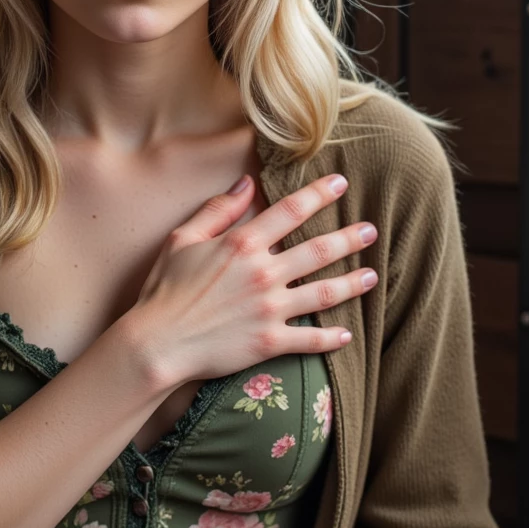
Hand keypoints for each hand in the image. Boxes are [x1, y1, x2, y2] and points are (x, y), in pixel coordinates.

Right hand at [130, 172, 377, 390]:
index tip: (341, 184)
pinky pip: (310, 339)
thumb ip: (217, 211)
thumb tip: (245, 184)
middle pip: (318, 251)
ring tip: (372, 276)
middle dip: (349, 238)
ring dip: (352, 283)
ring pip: (325, 293)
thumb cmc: (164, 290)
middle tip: (372, 231)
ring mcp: (270, 309)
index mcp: (243, 243)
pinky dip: (331, 338)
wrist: (157, 343)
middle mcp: (263, 273)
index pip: (291, 211)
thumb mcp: (183, 240)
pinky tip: (347, 334)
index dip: (319, 195)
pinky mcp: (269, 342)